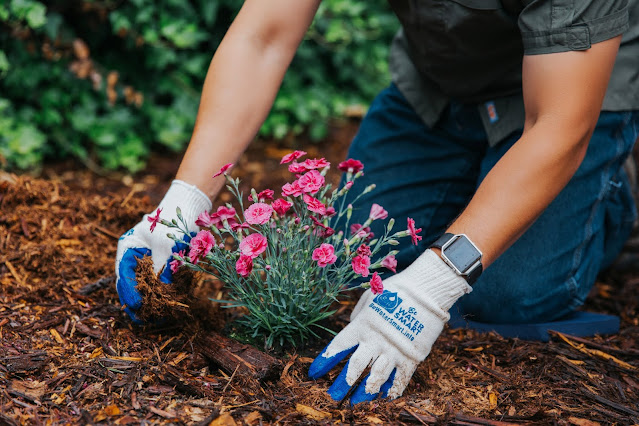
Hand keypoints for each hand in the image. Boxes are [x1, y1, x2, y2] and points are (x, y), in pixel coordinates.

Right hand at [115, 180, 211, 321]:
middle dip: (138, 302)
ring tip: (155, 318)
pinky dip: (161, 293)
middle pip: (131, 284)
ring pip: (144, 285)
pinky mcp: (162, 263)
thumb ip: (160, 269)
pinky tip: (166, 304)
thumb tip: (161, 292)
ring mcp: (148, 260)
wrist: (189, 205)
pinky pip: (158, 282)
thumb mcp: (165, 246)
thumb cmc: (173, 221)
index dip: (130, 294)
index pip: (123, 276)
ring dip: (149, 301)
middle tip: (145, 320)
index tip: (138, 308)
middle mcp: (135, 256)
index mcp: (127, 249)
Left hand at [308, 250, 471, 403]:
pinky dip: (393, 390)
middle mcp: (375, 341)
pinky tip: (386, 397)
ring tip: (357, 401)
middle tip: (334, 395)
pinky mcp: (411, 357)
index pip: (339, 346)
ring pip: (376, 377)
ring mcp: (394, 351)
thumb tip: (353, 326)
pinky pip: (400, 379)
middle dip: (344, 382)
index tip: (315, 372)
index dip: (326, 360)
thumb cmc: (396, 291)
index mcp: (362, 325)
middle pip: (355, 367)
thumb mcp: (371, 298)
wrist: (427, 292)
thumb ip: (359, 315)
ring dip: (365, 391)